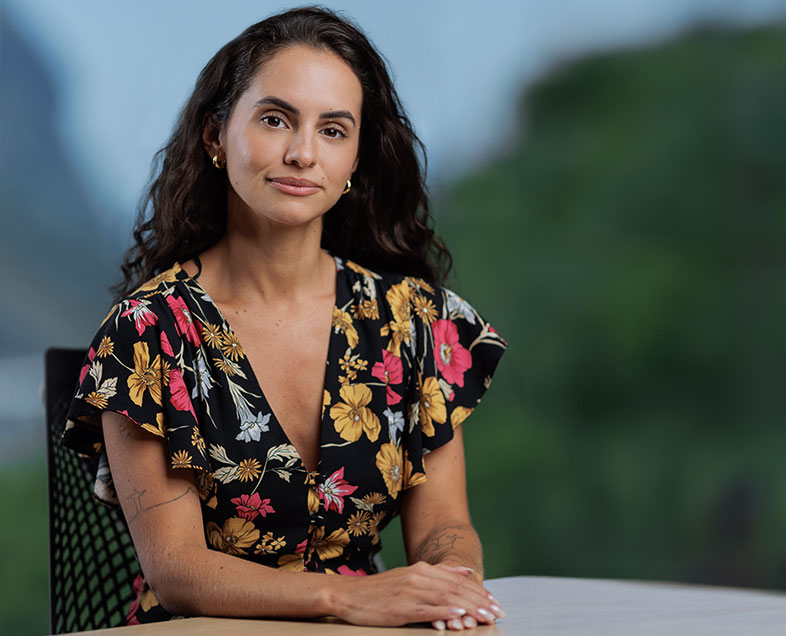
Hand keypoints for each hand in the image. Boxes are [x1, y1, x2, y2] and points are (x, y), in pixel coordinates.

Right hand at [328, 561, 504, 628]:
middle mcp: (418, 577)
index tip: (495, 602)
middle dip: (480, 601)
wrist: (348, 595)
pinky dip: (444, 612)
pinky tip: (457, 616)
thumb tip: (466, 572)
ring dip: (469, 608)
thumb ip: (439, 573)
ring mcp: (409, 592)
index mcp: (422, 570)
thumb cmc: (380, 590)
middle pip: (456, 589)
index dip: (479, 591)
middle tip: (497, 612)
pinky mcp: (400, 608)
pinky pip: (426, 610)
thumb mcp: (411, 576)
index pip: (458, 580)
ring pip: (446, 599)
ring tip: (485, 617)